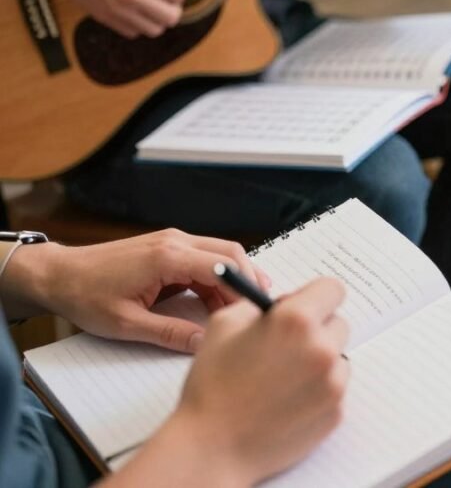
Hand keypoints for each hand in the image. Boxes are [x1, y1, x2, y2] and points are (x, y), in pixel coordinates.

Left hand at [2, 230, 269, 351]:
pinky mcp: (167, 247)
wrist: (57, 275)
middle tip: (258, 308)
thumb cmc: (85, 295)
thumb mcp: (127, 324)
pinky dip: (216, 278)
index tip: (256, 310)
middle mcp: (174, 241)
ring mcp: (172, 241)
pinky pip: (203, 258)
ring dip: (232, 279)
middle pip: (230, 253)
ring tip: (238, 311)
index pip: (223, 266)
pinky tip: (215, 302)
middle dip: (248, 279)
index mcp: (167, 257)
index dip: (244, 288)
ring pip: (220, 254)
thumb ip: (171, 333)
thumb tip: (203, 344)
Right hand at [164, 278, 348, 484]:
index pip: (333, 289)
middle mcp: (322, 349)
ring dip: (320, 361)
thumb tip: (282, 303)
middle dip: (317, 329)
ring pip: (338, 358)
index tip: (306, 305)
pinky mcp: (336, 411)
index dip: (316, 296)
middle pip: (338, 323)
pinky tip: (288, 399)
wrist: (212, 446)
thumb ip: (259, 304)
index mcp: (296, 320)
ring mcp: (333, 383)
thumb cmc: (212, 386)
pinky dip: (318, 390)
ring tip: (283, 377)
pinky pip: (335, 388)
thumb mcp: (224, 324)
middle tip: (288, 344)